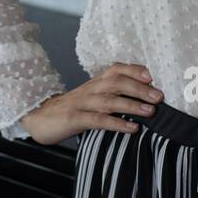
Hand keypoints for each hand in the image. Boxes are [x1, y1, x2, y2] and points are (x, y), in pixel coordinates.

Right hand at [21, 62, 161, 145]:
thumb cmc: (72, 109)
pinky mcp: (74, 119)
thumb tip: (142, 100)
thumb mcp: (91, 98)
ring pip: (109, 100)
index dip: (134, 70)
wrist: (39, 117)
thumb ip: (111, 95)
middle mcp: (90, 89)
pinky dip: (117, 123)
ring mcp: (81, 103)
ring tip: (150, 111)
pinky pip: (98, 119)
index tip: (152, 76)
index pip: (116, 69)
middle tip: (159, 97)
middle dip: (139, 88)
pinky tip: (132, 128)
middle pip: (116, 82)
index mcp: (95, 83)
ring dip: (132, 104)